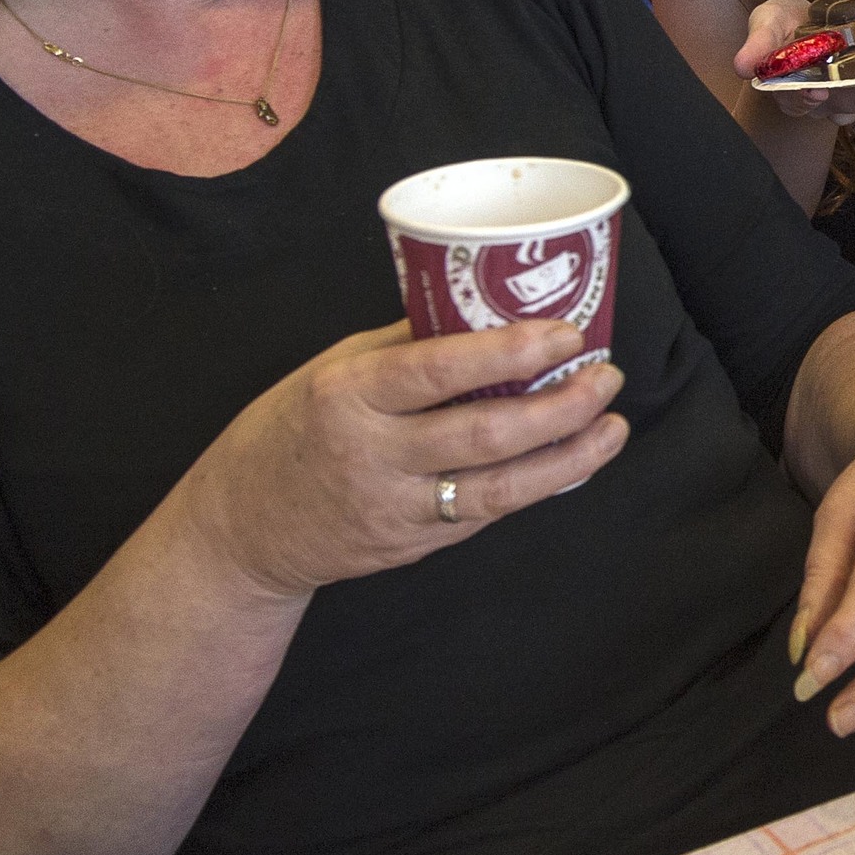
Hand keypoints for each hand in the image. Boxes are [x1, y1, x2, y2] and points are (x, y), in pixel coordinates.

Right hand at [181, 321, 628, 600]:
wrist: (241, 529)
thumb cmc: (291, 430)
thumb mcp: (331, 369)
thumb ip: (405, 345)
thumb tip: (489, 309)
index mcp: (347, 394)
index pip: (438, 369)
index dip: (510, 352)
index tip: (566, 334)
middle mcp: (371, 454)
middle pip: (484, 434)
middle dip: (561, 406)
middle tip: (606, 376)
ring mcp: (393, 508)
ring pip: (499, 490)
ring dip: (568, 457)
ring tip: (612, 426)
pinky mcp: (411, 546)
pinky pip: (484, 515)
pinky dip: (535, 485)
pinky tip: (571, 460)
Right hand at [734, 0, 854, 124]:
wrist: (804, 20)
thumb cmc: (782, 24)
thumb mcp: (765, 23)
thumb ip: (758, 43)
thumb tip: (740, 65)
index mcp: (793, 89)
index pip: (798, 102)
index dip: (806, 100)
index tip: (814, 92)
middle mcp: (825, 99)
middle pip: (845, 104)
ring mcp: (852, 94)